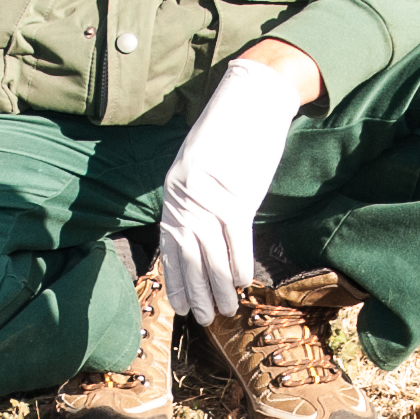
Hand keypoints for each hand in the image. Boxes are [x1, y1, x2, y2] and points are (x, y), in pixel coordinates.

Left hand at [159, 52, 312, 321]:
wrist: (250, 100)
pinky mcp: (238, 198)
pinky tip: (244, 283)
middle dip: (196, 291)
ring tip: (225, 311)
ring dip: (219, 288)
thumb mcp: (197, 161)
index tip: (178, 304)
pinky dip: (240, 265)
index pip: (169, 245)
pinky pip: (237, 241)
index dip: (174, 278)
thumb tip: (199, 223)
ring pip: (212, 256)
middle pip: (190, 257)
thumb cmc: (227, 129)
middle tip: (203, 318)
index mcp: (174, 191)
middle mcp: (187, 199)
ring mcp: (212, 200)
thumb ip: (194, 192)